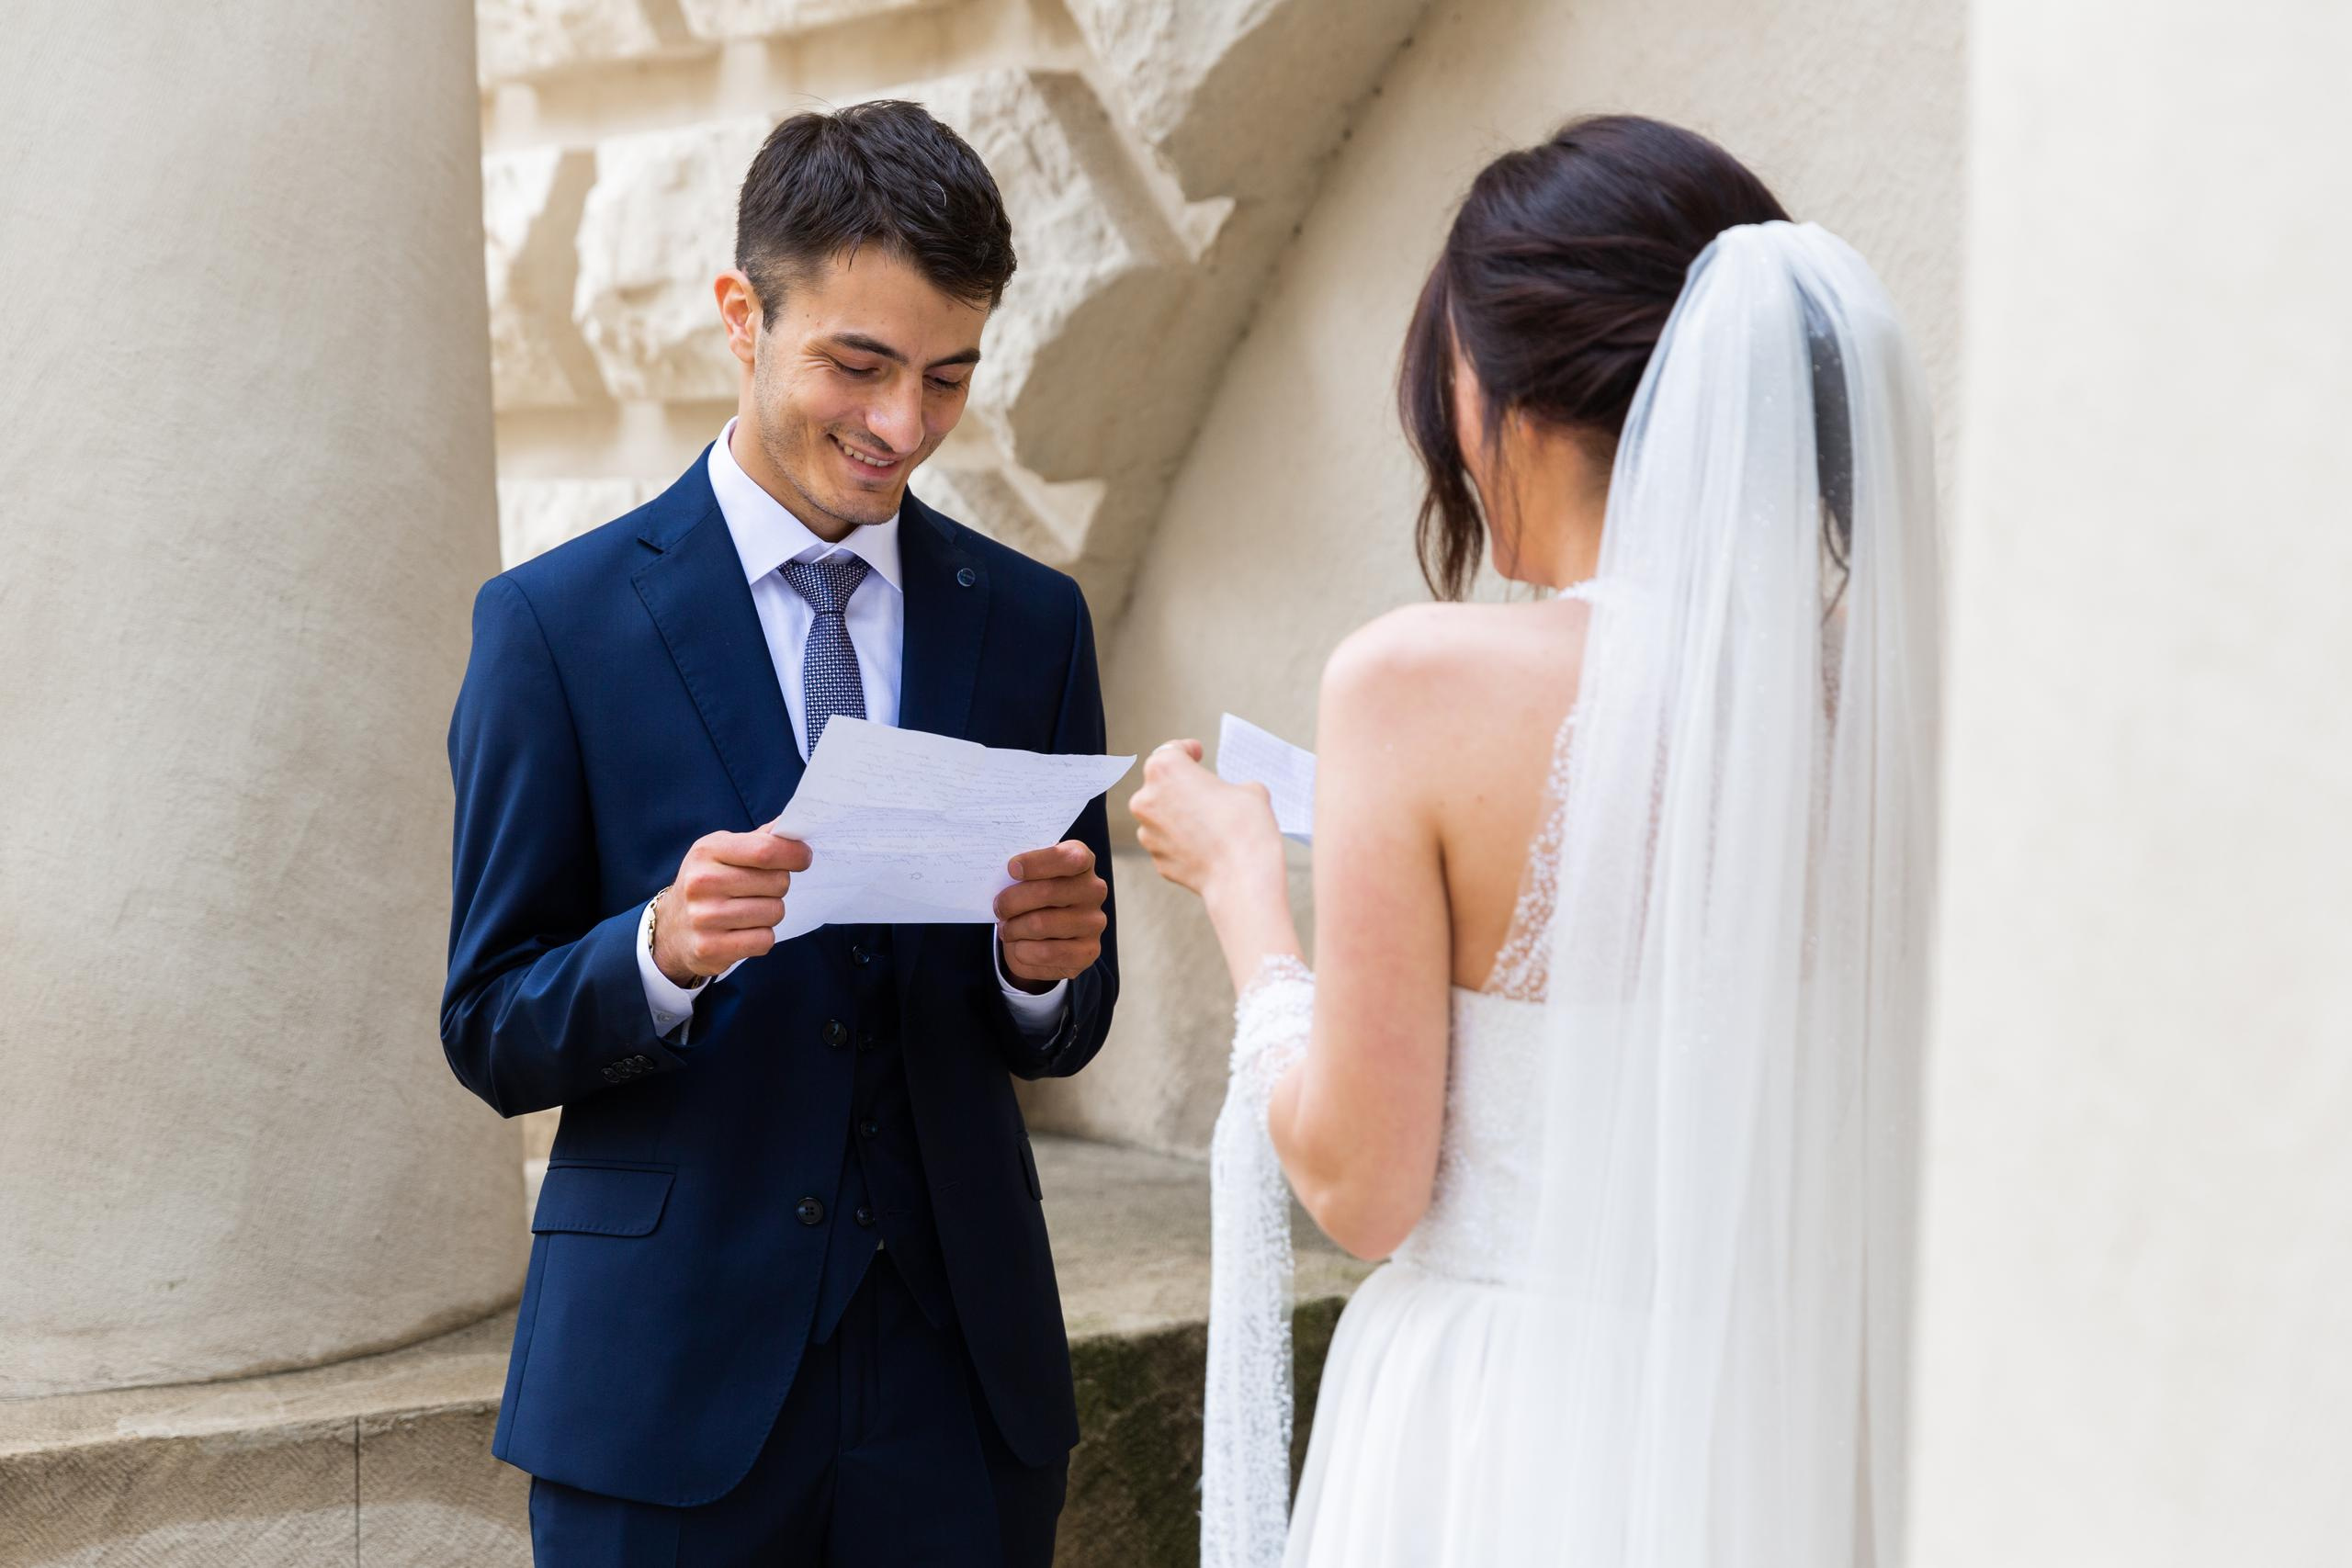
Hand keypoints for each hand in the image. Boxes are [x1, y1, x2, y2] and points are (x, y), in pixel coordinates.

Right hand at [653, 829, 813, 985]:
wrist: (672, 927)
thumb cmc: (708, 882)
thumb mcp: (722, 851)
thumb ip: (758, 840)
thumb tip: (793, 826)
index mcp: (707, 851)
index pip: (766, 850)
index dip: (794, 854)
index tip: (803, 857)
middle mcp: (702, 882)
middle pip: (778, 883)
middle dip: (779, 885)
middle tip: (761, 889)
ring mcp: (704, 917)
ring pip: (774, 912)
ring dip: (770, 912)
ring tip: (749, 910)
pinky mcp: (710, 947)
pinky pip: (764, 940)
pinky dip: (762, 937)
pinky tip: (743, 931)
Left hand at [994, 840, 1108, 988]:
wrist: (1047, 934)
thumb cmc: (1033, 895)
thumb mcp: (1028, 876)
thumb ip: (1021, 872)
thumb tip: (1000, 876)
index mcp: (1082, 860)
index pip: (1069, 858)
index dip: (1037, 863)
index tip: (1011, 869)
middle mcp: (1094, 890)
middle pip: (1047, 892)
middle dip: (1011, 901)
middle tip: (997, 907)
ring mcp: (1094, 922)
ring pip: (1041, 924)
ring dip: (1013, 928)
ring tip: (1007, 929)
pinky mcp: (1088, 952)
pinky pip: (1047, 953)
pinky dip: (1023, 951)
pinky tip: (1019, 947)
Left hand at [1130, 740, 1283, 903]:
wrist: (1242, 877)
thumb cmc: (1245, 828)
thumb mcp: (1250, 790)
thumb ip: (1230, 786)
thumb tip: (1227, 798)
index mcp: (1165, 770)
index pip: (1171, 750)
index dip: (1186, 750)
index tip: (1195, 753)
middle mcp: (1146, 799)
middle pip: (1162, 784)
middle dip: (1182, 787)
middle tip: (1209, 793)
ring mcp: (1148, 832)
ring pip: (1162, 816)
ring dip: (1180, 816)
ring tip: (1210, 824)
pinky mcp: (1156, 859)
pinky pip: (1168, 843)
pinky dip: (1183, 842)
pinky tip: (1207, 846)